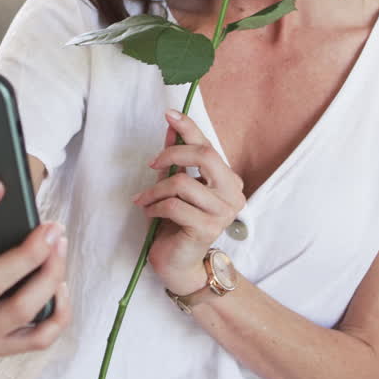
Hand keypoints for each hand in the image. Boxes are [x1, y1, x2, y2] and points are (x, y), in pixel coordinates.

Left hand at [132, 110, 245, 295]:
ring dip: (155, 190)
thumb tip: (171, 128)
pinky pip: (173, 205)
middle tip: (152, 164)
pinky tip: (149, 213)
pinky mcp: (207, 228)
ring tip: (145, 200)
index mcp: (228, 180)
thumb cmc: (178, 223)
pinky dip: (154, 206)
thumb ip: (176, 158)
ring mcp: (223, 213)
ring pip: (181, 183)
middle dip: (173, 154)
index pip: (209, 146)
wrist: (179, 264)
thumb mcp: (175, 185)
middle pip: (205, 156)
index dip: (189, 128)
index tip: (169, 114)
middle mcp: (233, 194)